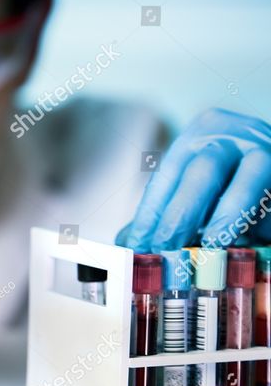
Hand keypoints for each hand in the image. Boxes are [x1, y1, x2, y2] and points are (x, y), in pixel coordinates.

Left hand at [116, 108, 270, 251]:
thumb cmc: (228, 179)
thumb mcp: (192, 186)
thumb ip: (163, 211)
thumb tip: (129, 245)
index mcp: (200, 135)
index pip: (167, 175)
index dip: (150, 214)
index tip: (138, 246)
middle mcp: (234, 136)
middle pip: (202, 172)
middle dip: (181, 215)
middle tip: (167, 249)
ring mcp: (267, 152)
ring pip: (246, 185)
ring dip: (225, 221)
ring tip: (210, 248)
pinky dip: (259, 226)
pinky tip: (248, 243)